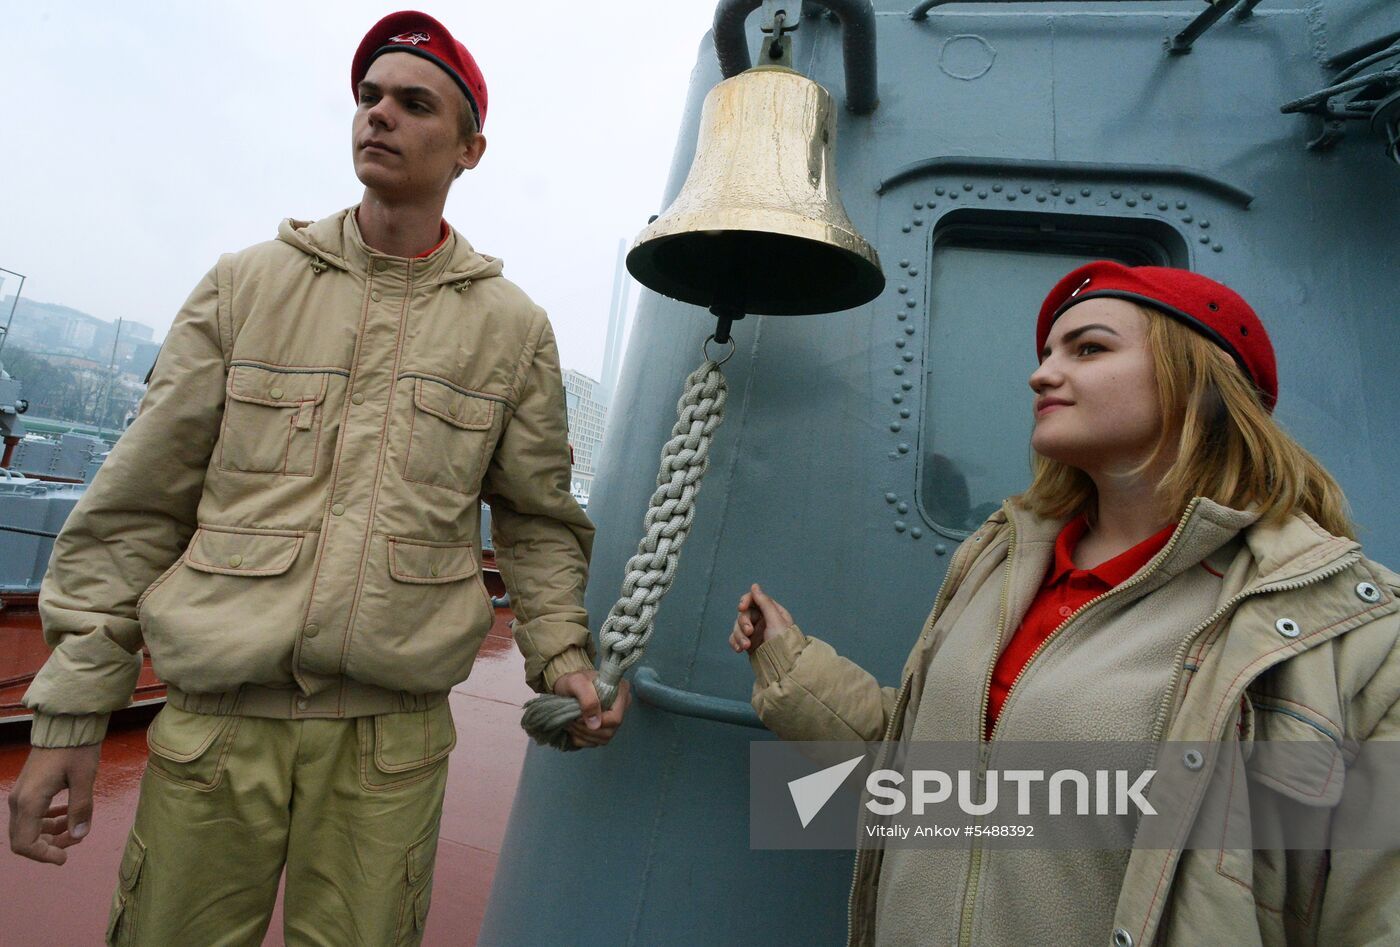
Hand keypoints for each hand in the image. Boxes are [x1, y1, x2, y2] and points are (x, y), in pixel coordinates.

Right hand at [8, 744, 101, 864]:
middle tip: (76, 839)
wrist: (66, 725)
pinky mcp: (28, 789)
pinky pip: (33, 815)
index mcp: (30, 801)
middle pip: (24, 839)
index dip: (44, 856)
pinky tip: (69, 815)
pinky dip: (49, 821)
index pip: (25, 844)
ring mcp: (22, 795)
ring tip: (76, 827)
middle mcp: (19, 801)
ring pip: (29, 828)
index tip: (65, 857)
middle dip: (49, 846)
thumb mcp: (84, 779)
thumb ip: (81, 809)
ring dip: (51, 833)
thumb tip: (79, 835)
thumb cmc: (76, 749)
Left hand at [552, 670, 630, 748]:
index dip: (597, 722)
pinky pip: (596, 743)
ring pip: (603, 739)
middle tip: (572, 720)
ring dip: (582, 735)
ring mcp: (614, 719)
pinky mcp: (605, 728)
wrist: (567, 686)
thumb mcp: (577, 683)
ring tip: (571, 723)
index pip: (616, 718)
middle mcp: (622, 706)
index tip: (579, 717)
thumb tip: (595, 723)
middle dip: (586, 729)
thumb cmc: (573, 681)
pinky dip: (581, 739)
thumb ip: (588, 700)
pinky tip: (574, 729)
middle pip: (609, 731)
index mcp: (621, 691)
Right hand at [729, 583, 793, 653]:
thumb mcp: (776, 620)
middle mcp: (762, 620)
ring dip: (739, 635)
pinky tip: (738, 649)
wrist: (784, 666)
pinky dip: (734, 642)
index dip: (745, 601)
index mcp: (771, 611)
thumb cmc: (784, 642)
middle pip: (744, 614)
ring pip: (738, 627)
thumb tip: (755, 586)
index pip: (754, 599)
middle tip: (749, 632)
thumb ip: (764, 602)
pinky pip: (736, 638)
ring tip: (746, 646)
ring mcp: (755, 632)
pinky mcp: (749, 643)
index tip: (741, 607)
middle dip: (743, 623)